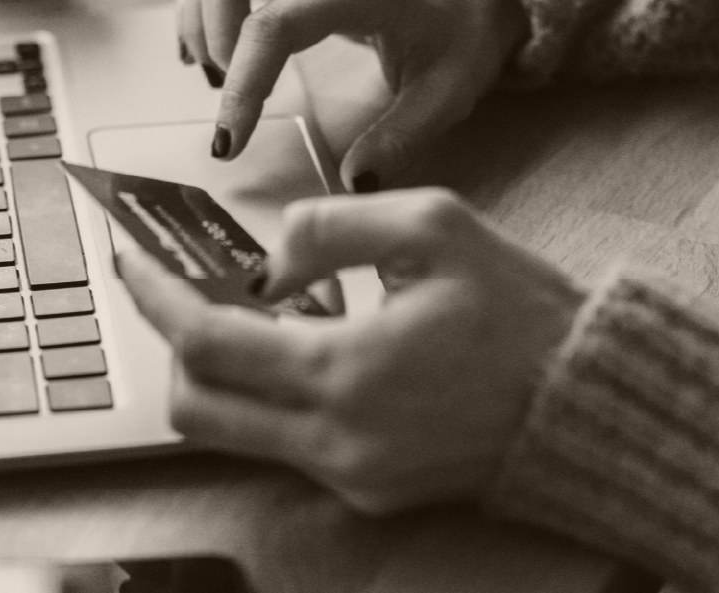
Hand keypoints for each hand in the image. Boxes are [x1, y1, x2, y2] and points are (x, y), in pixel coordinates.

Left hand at [116, 188, 583, 513]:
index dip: (154, 297)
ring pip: (233, 433)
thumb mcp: (435, 226)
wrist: (589, 403)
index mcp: (346, 371)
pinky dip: (274, 396)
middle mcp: (336, 439)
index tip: (130, 260)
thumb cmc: (522, 311)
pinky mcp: (369, 492)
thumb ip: (332, 227)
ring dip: (222, 374)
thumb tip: (267, 260)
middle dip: (173, 345)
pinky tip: (312, 348)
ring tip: (256, 314)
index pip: (205, 342)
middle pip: (194, 407)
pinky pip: (286, 446)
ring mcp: (350, 475)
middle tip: (183, 291)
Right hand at [175, 0, 524, 190]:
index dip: (243, 84)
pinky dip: (204, 3)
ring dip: (200, 17)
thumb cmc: (462, 37)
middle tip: (228, 92)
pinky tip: (215, 50)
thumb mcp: (449, 95)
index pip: (275, 25)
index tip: (229, 141)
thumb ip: (401, 139)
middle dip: (209, 36)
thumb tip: (353, 182)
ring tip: (221, 74)